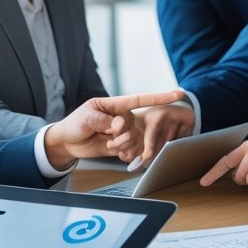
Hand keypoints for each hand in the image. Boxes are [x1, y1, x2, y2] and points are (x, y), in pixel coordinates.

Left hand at [44, 90, 185, 166]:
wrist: (68, 143)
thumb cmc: (74, 123)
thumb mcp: (86, 117)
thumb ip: (104, 119)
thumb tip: (120, 124)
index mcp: (117, 105)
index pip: (141, 99)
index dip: (160, 97)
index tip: (179, 95)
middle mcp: (123, 117)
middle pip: (137, 125)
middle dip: (122, 134)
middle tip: (106, 134)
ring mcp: (123, 132)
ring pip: (134, 140)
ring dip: (120, 144)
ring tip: (107, 143)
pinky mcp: (121, 145)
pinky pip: (130, 150)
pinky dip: (121, 153)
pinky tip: (111, 151)